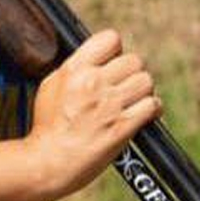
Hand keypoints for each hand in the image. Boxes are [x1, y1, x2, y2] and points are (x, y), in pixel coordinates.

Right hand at [27, 28, 162, 200]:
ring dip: (143, 91)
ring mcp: (109, 105)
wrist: (48, 161)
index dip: (115, 51)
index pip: (111, 39)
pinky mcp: (122, 126)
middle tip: (124, 87)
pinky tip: (142, 114)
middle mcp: (92, 82)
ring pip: (146, 81)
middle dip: (131, 73)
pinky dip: (151, 109)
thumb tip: (97, 58)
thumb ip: (75, 68)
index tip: (112, 63)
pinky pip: (152, 106)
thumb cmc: (47, 126)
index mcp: (74, 69)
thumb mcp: (51, 86)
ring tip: (133, 100)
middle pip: (134, 60)